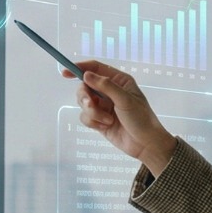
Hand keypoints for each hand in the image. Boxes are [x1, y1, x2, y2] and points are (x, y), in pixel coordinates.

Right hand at [70, 60, 176, 174]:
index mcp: (118, 80)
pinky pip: (85, 117)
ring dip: (92, 113)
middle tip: (90, 104)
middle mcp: (109, 91)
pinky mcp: (98, 119)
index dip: (79, 68)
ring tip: (107, 120)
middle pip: (84, 86)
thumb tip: (86, 75)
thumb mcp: (125, 99)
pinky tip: (106, 126)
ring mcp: (103, 105)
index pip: (95, 68)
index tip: (65, 73)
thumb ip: (106, 86)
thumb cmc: (141, 119)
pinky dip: (93, 122)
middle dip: (85, 97)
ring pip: (83, 103)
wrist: (145, 144)